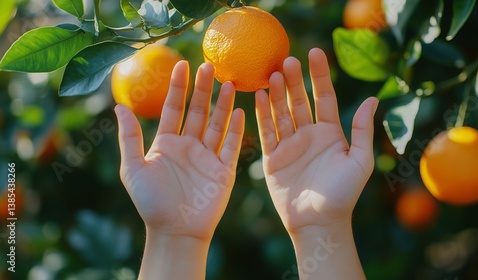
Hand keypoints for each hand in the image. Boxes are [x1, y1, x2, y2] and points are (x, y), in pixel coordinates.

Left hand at [115, 60, 243, 278]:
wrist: (175, 231)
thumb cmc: (151, 202)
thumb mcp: (133, 168)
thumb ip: (129, 137)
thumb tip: (118, 106)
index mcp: (166, 143)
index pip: (174, 108)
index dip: (178, 88)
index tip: (181, 65)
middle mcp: (188, 146)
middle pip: (198, 111)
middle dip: (203, 89)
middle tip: (209, 66)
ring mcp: (207, 156)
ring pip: (217, 124)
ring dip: (223, 104)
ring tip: (229, 82)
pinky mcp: (224, 169)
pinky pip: (231, 145)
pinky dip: (237, 129)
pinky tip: (240, 112)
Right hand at [255, 48, 377, 233]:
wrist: (319, 222)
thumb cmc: (343, 194)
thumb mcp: (360, 161)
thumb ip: (362, 130)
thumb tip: (372, 98)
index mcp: (330, 133)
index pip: (323, 97)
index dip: (319, 76)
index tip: (315, 53)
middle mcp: (308, 135)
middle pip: (299, 101)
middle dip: (293, 81)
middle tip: (287, 60)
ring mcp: (289, 145)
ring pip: (281, 113)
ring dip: (276, 94)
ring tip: (271, 74)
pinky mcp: (272, 158)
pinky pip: (267, 132)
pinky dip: (263, 114)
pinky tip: (259, 96)